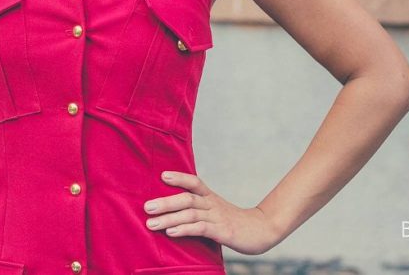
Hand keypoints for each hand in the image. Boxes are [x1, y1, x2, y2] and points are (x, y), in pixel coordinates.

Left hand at [143, 171, 279, 255]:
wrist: (262, 230)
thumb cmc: (233, 221)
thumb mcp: (216, 210)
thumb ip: (198, 208)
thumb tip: (173, 208)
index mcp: (211, 197)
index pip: (194, 182)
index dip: (179, 177)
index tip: (162, 175)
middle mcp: (213, 204)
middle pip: (187, 198)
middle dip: (165, 202)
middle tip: (146, 206)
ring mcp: (217, 218)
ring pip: (190, 214)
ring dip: (169, 218)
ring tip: (151, 223)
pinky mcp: (222, 232)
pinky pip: (201, 229)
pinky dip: (184, 229)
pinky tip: (171, 233)